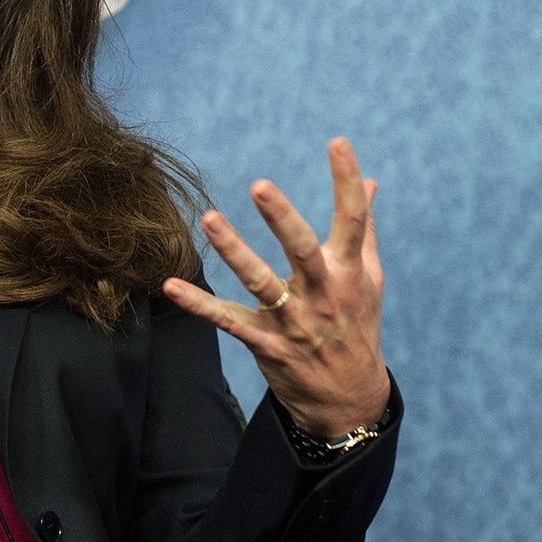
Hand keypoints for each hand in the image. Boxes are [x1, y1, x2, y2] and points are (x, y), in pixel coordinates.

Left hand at [162, 137, 388, 439]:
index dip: (347, 180)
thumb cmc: (356, 326)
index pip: (354, 219)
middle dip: (282, 218)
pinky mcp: (266, 344)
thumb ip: (364, 230)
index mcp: (350, 272)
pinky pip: (228, 322)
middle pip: (303, 250)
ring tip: (209, 218)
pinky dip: (199, 305)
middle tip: (260, 186)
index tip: (337, 142)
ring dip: (234, 251)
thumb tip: (371, 183)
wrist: (349, 399)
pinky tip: (170, 286)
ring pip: (261, 283)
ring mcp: (294, 321)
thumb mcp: (368, 280)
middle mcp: (323, 293)